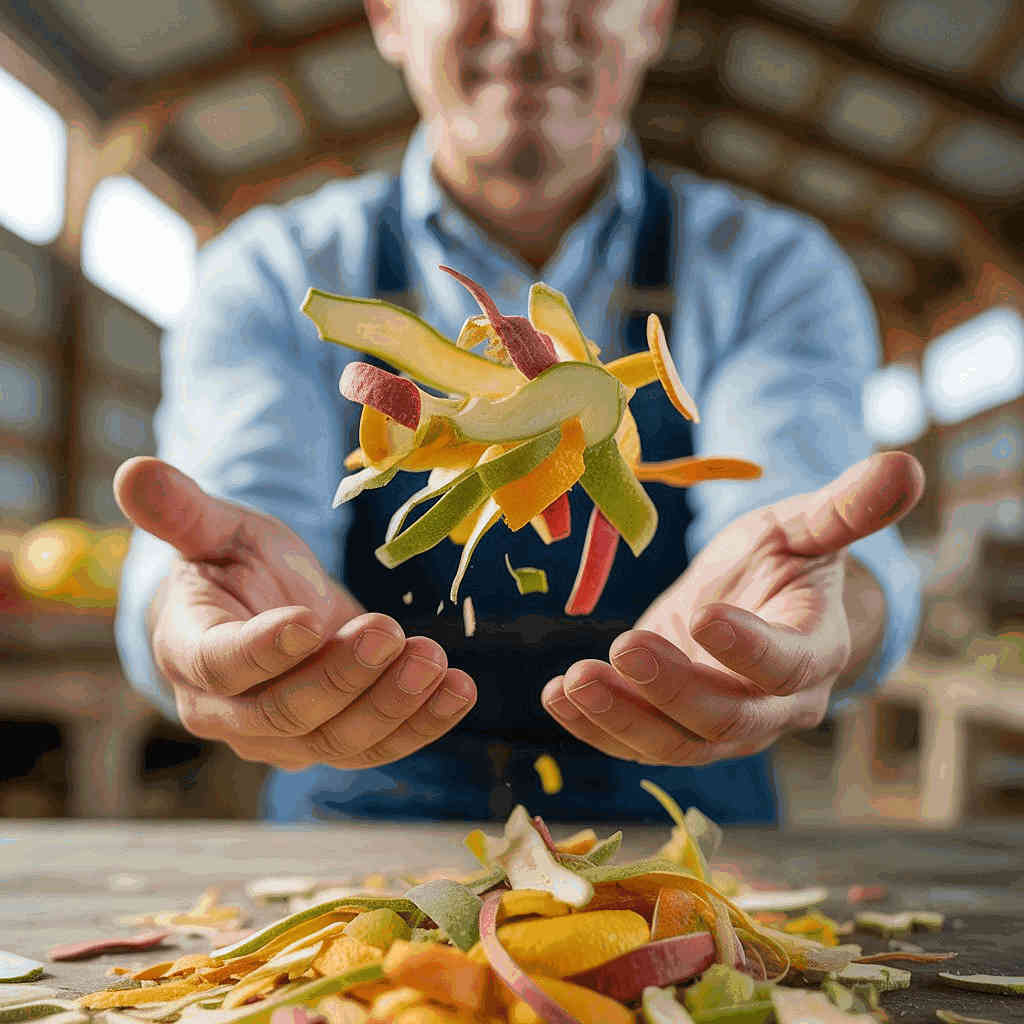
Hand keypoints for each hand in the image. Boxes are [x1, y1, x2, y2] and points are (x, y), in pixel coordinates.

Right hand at [114, 457, 475, 770]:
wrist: (265, 610)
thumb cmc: (235, 566)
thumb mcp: (216, 530)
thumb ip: (182, 511)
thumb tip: (132, 470)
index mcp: (193, 652)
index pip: (223, 664)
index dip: (264, 650)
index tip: (309, 620)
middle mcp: (232, 711)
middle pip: (287, 712)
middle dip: (344, 677)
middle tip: (390, 632)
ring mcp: (286, 737)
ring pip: (339, 740)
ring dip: (393, 704)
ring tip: (436, 660)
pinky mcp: (335, 742)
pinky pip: (378, 747)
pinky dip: (422, 724)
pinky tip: (459, 691)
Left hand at [542, 452, 923, 764]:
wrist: (755, 598)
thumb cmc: (785, 557)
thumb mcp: (808, 526)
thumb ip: (847, 508)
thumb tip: (906, 463)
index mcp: (813, 650)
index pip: (787, 666)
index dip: (750, 650)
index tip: (704, 615)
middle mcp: (771, 704)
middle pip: (726, 720)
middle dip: (672, 691)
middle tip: (621, 646)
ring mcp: (719, 724)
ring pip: (675, 743)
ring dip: (620, 718)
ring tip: (570, 683)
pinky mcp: (672, 725)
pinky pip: (635, 741)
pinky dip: (595, 726)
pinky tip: (555, 696)